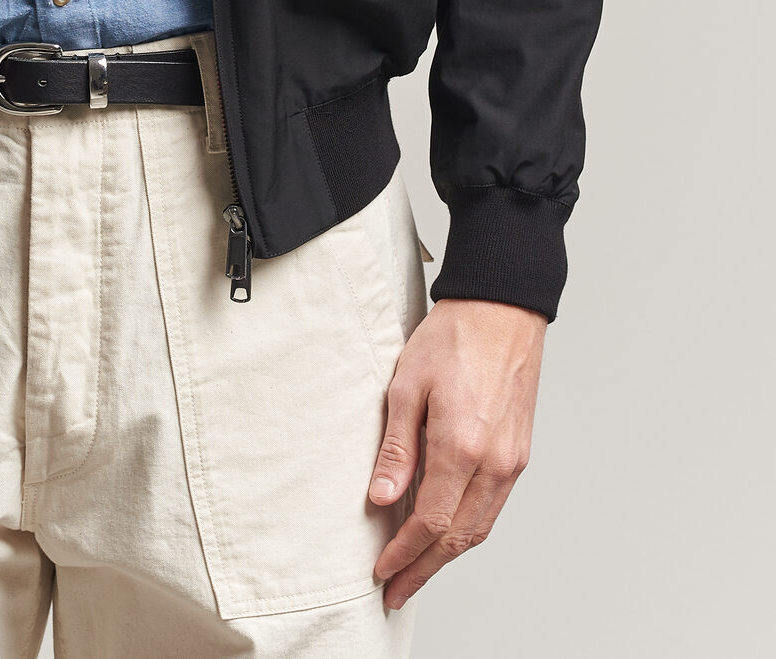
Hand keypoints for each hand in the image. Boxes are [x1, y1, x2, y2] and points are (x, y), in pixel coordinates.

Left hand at [369, 297, 545, 609]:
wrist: (501, 310)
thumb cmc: (453, 338)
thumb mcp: (408, 386)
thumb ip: (397, 449)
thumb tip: (382, 499)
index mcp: (463, 446)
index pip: (431, 522)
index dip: (404, 553)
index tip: (381, 571)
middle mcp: (495, 463)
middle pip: (458, 538)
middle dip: (424, 569)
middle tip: (396, 591)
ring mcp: (512, 461)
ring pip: (479, 529)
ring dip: (447, 557)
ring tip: (417, 572)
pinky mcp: (519, 454)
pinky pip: (492, 507)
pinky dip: (468, 530)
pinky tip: (447, 534)